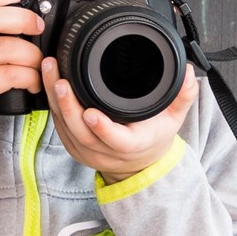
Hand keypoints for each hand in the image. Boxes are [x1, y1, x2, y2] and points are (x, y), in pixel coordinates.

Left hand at [42, 56, 199, 182]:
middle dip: (69, 106)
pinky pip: (59, 125)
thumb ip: (182, 96)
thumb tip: (188, 73)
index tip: (91, 113)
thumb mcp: (174, 119)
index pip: (117, 142)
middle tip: (61, 80)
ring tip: (51, 71)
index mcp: (132, 145)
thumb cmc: (154, 137)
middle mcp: (106, 152)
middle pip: (81, 133)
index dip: (103, 129)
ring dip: (56, 100)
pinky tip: (48, 81)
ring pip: (65, 127)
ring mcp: (87, 151)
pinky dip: (53, 104)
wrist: (138, 164)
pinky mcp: (73, 146)